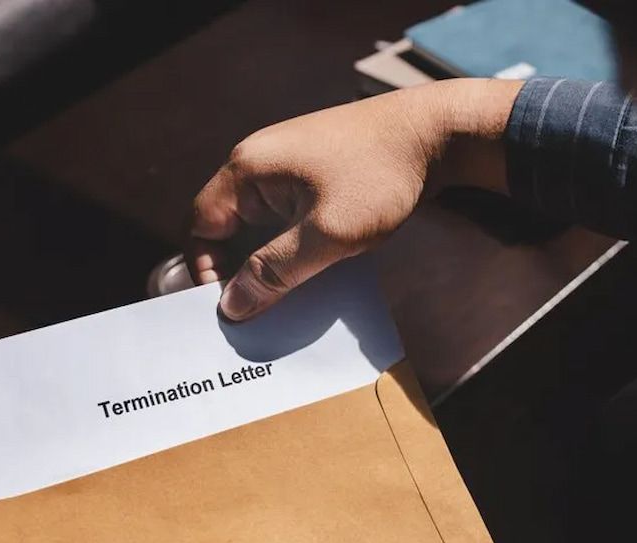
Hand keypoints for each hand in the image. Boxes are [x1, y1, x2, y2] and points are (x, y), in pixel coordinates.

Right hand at [189, 79, 522, 319]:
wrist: (436, 134)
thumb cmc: (381, 177)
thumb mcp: (327, 234)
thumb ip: (276, 270)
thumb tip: (232, 305)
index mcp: (248, 168)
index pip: (200, 225)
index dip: (204, 270)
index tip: (226, 308)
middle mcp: (259, 162)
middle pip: (225, 226)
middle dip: (233, 270)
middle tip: (250, 314)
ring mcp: (286, 166)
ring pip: (258, 225)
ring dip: (265, 261)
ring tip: (279, 301)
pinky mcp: (312, 173)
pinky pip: (285, 217)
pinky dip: (289, 246)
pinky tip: (308, 274)